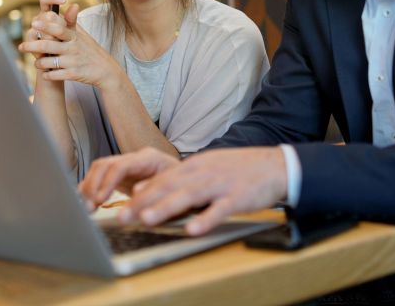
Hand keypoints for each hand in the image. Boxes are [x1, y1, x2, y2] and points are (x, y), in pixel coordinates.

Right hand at [19, 0, 77, 59]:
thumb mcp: (71, 31)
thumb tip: (75, 5)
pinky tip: (50, 52)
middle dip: (56, 25)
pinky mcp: (29, 44)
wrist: (60, 62)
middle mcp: (38, 20)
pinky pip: (36, 42)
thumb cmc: (66, 43)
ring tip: (58, 44)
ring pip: (40, 29)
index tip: (64, 0)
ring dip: (51, 38)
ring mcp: (32, 31)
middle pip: (45, 15)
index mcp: (47, 14)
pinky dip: (45, 46)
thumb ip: (71, 19)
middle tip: (64, 33)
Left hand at [20, 0, 122, 89]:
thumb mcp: (83, 35)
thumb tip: (71, 4)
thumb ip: (72, 22)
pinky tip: (45, 74)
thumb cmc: (90, 51)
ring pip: (48, 62)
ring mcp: (73, 62)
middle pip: (48, 45)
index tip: (34, 23)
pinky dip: (47, 75)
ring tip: (36, 63)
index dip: (45, 26)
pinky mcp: (73, 75)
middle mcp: (73, 48)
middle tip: (21, 46)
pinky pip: (55, 75)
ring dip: (39, 62)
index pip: (58, 29)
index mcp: (74, 37)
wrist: (106, 70)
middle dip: (32, 45)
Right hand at [78, 147, 178, 210]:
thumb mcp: (175, 189)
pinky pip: (99, 178)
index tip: (100, 200)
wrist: (190, 184)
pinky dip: (89, 190)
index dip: (108, 182)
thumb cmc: (186, 186)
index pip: (121, 166)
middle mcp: (134, 159)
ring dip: (89, 188)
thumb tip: (135, 194)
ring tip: (87, 209)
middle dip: (93, 186)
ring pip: (99, 170)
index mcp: (148, 158)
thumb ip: (156, 190)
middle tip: (89, 208)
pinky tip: (86, 204)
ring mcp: (126, 166)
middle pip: (105, 165)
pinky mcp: (121, 177)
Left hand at [120, 147, 287, 234]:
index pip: (161, 179)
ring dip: (166, 208)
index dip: (139, 194)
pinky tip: (193, 230)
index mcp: (194, 166)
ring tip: (147, 220)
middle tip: (122, 216)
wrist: (275, 165)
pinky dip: (206, 219)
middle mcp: (203, 173)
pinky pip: (220, 210)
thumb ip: (179, 179)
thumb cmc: (237, 170)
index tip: (119, 206)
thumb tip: (147, 189)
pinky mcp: (238, 197)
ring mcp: (220, 184)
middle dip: (143, 202)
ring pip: (189, 196)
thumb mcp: (206, 168)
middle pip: (168, 187)